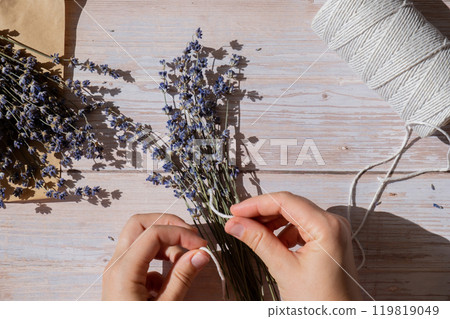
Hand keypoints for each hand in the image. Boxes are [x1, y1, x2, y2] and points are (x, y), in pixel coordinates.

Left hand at [102, 213, 209, 300]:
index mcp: (123, 270)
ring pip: (139, 236)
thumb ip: (182, 277)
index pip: (154, 232)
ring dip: (165, 241)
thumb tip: (201, 253)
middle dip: (168, 225)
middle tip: (191, 238)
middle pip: (139, 224)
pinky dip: (158, 258)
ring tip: (184, 261)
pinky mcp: (122, 276)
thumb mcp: (165, 308)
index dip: (181, 233)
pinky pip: (141, 255)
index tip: (202, 245)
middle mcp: (116, 264)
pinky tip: (169, 280)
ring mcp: (117, 269)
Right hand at [224, 192, 361, 300]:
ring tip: (251, 232)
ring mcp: (333, 230)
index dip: (256, 204)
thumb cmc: (320, 302)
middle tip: (238, 221)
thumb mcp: (284, 269)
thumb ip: (258, 241)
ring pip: (294, 214)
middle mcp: (333, 223)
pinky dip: (283, 231)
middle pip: (290, 205)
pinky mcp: (329, 240)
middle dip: (261, 212)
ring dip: (271, 221)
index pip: (285, 201)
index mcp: (327, 226)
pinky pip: (302, 226)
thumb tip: (236, 224)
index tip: (235, 211)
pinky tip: (270, 241)